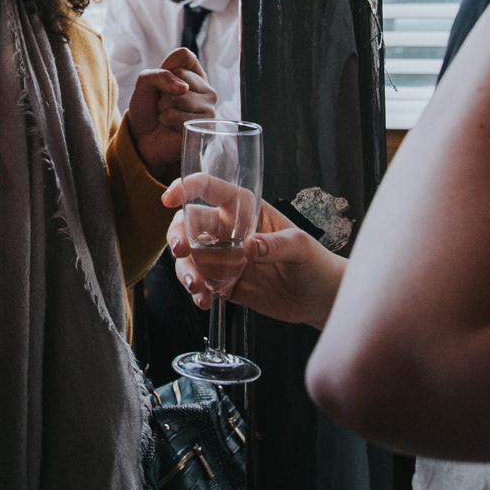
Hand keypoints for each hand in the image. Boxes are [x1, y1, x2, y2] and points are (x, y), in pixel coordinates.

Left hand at [128, 47, 217, 180]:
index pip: (184, 56)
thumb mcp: (146, 82)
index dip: (166, 68)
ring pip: (179, 98)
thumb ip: (161, 75)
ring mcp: (209, 109)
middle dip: (163, 92)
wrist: (142, 136)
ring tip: (167, 115)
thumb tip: (184, 88)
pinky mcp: (204, 127)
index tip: (162, 82)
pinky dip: (166, 121)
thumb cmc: (147, 107)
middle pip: (181, 76)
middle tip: (164, 104)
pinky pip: (177, 116)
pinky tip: (171, 126)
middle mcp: (207, 90)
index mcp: (196, 74)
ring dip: (164, 108)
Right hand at [163, 174, 346, 328]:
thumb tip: (250, 247)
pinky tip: (206, 301)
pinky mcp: (224, 283)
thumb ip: (276, 245)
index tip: (169, 198)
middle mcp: (229, 230)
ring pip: (189, 257)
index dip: (186, 188)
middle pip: (189, 225)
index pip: (209, 190)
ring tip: (198, 288)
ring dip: (186, 270)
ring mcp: (224, 258)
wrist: (320, 299)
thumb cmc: (315, 263)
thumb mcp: (301, 248)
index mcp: (245, 209)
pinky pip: (200, 284)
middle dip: (178, 236)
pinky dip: (197, 292)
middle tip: (181, 251)